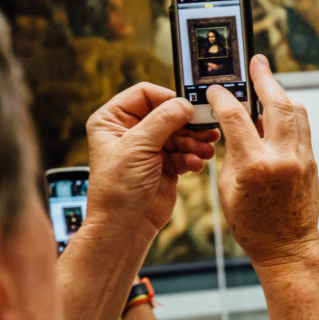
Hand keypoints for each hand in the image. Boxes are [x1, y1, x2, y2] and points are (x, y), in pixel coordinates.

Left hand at [86, 84, 217, 238]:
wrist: (126, 225)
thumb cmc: (118, 188)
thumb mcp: (138, 146)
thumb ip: (164, 120)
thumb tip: (185, 103)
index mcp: (112, 120)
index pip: (145, 94)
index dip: (167, 99)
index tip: (187, 108)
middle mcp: (130, 131)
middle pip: (167, 114)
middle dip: (187, 125)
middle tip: (206, 131)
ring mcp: (149, 148)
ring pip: (180, 133)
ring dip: (194, 142)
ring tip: (204, 151)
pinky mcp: (165, 164)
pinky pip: (185, 152)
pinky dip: (192, 157)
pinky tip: (194, 165)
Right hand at [207, 55, 318, 268]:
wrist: (287, 247)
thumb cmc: (252, 225)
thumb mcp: (227, 188)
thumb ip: (232, 152)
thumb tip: (235, 124)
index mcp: (255, 165)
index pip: (236, 116)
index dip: (222, 97)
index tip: (216, 89)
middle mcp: (283, 157)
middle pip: (277, 103)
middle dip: (265, 79)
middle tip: (256, 62)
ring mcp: (302, 158)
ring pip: (296, 111)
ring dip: (280, 92)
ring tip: (267, 81)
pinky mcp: (312, 162)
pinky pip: (302, 127)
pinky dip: (289, 112)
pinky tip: (277, 109)